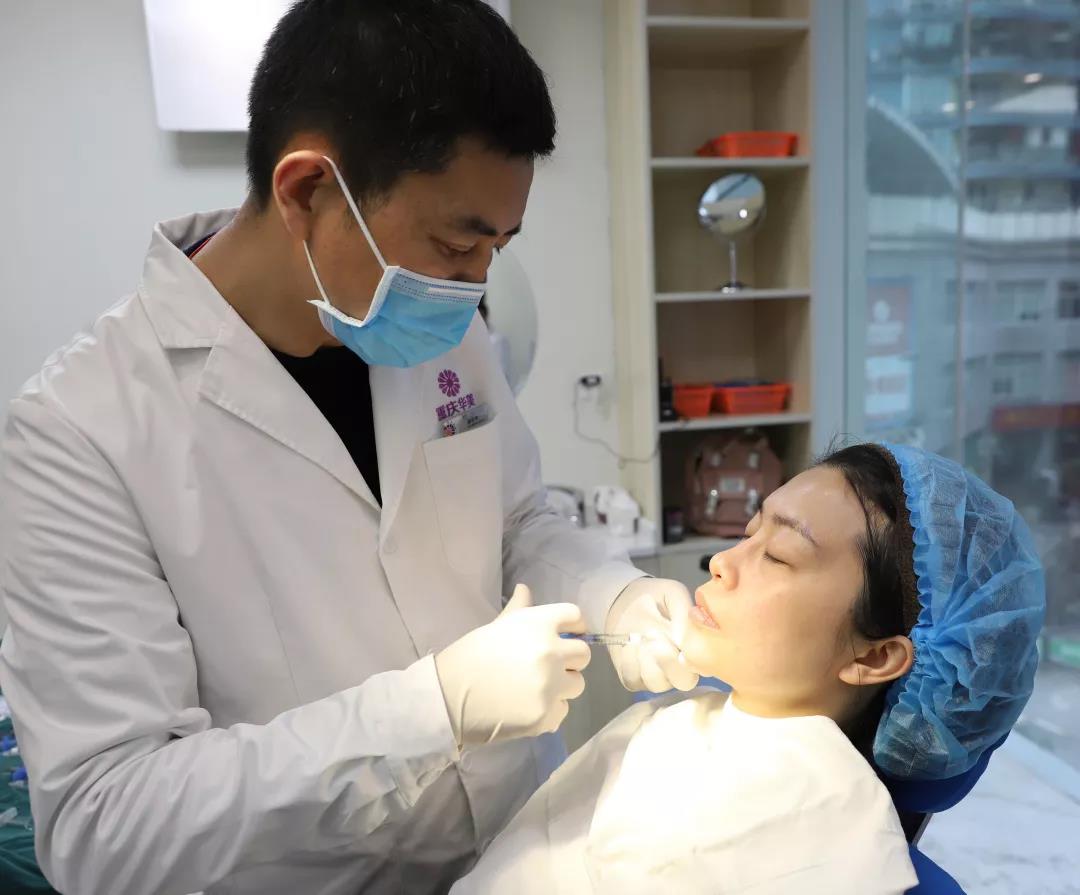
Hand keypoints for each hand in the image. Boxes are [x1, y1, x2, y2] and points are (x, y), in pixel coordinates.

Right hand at [434, 584, 590, 748]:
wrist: (447, 697)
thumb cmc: (470, 656)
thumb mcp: (496, 627)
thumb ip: (519, 610)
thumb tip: (525, 588)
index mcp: (538, 623)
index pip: (575, 616)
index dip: (574, 626)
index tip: (568, 635)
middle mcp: (550, 651)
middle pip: (583, 654)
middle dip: (570, 660)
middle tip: (548, 667)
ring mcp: (550, 685)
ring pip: (577, 684)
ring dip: (561, 687)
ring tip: (534, 690)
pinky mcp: (546, 715)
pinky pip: (563, 711)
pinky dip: (549, 712)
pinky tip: (526, 709)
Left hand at [606, 578, 698, 692]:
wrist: (625, 599)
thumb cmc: (655, 597)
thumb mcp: (672, 593)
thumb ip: (683, 612)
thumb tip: (683, 638)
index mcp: (698, 648)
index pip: (706, 664)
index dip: (694, 656)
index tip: (677, 638)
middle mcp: (682, 668)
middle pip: (684, 682)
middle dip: (669, 661)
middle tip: (654, 637)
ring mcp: (658, 677)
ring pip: (657, 684)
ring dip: (647, 659)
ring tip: (640, 638)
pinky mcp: (634, 679)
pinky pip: (633, 681)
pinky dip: (629, 662)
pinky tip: (629, 644)